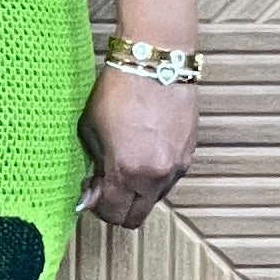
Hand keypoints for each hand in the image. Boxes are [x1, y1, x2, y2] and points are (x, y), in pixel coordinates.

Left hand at [76, 63, 196, 229]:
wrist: (155, 62)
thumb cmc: (118, 89)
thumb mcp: (90, 128)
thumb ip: (93, 165)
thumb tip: (91, 195)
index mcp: (126, 171)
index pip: (112, 214)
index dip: (98, 208)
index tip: (92, 192)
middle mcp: (155, 175)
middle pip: (136, 217)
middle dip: (118, 208)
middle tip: (106, 187)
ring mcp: (176, 165)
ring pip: (154, 198)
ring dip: (138, 191)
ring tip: (126, 165)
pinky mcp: (189, 153)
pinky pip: (170, 178)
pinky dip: (155, 175)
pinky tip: (144, 152)